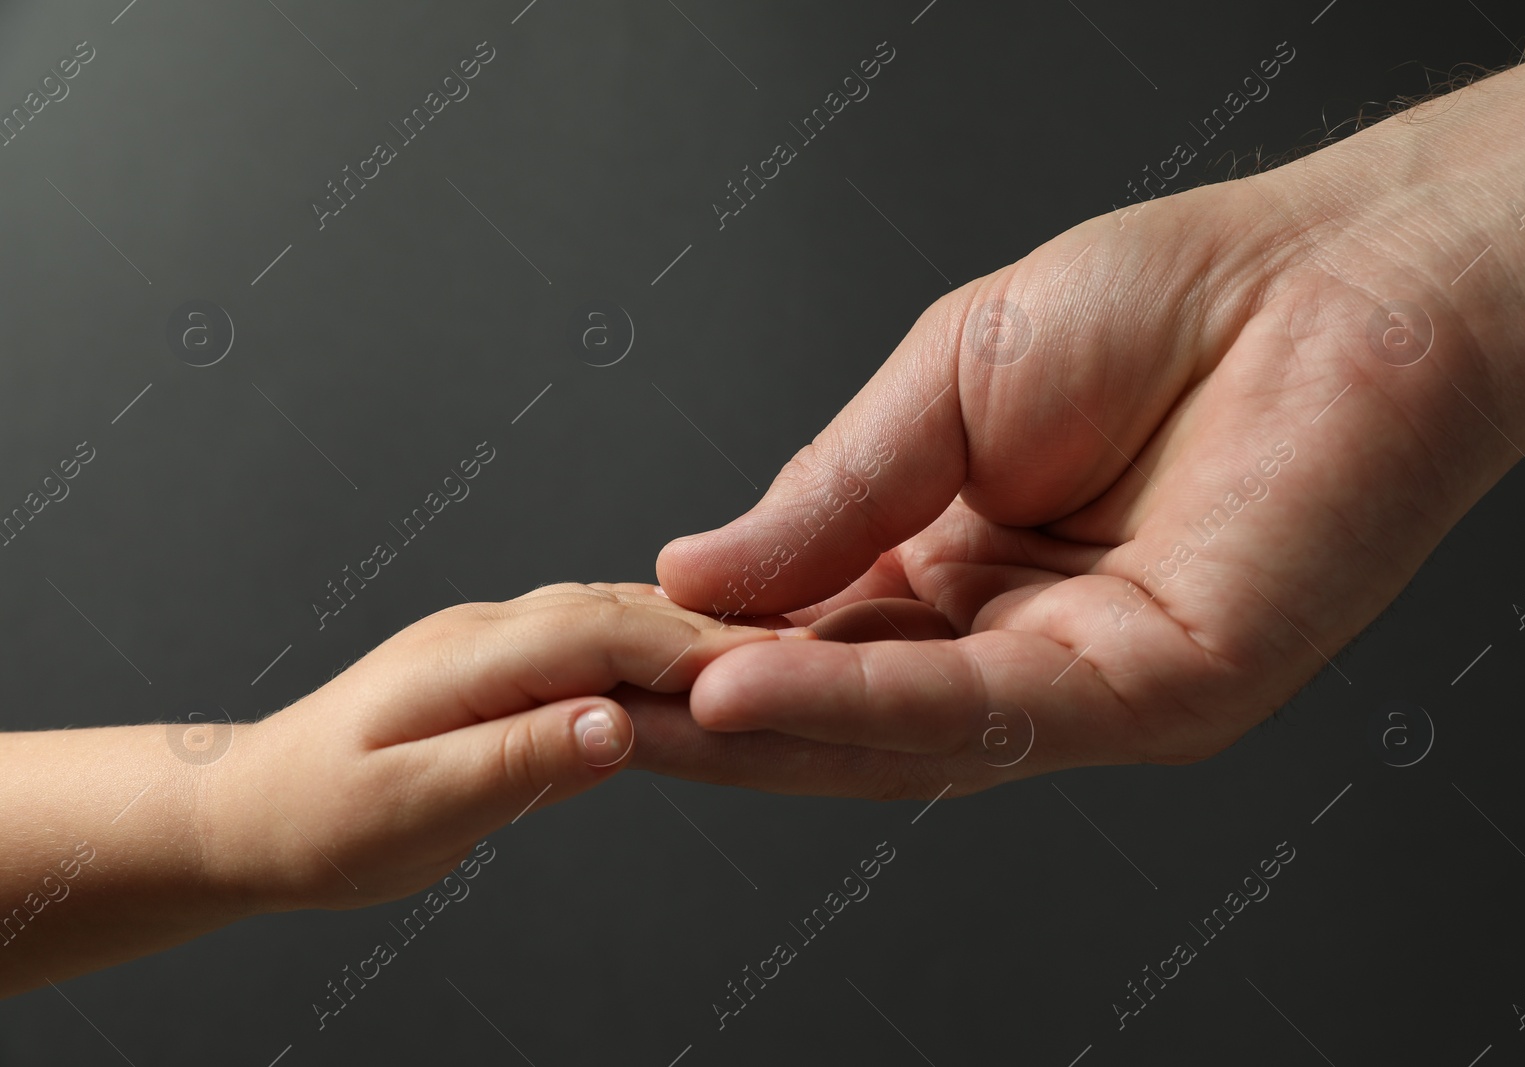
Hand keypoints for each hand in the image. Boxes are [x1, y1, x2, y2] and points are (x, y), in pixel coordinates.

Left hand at [0, 582, 789, 994]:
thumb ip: (514, 762)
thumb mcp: (407, 810)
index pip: (609, 629)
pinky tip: (704, 676)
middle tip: (819, 657)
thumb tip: (618, 724)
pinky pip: (602, 644)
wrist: (245, 811)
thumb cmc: (313, 821)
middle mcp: (492, 630)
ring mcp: (500, 641)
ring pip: (623, 620)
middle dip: (725, 632)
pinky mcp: (507, 665)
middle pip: (631, 610)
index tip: (784, 670)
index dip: (702, 648)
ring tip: (786, 663)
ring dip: (702, 637)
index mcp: (470, 656)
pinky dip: (663, 656)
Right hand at [640, 30, 1524, 798]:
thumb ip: (829, 494)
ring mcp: (1087, 681)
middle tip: (587, 706)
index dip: (711, 644)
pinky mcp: (1155, 696)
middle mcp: (1019, 640)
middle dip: (713, 714)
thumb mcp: (942, 384)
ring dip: (764, 729)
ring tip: (639, 711)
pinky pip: (983, 712)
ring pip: (898, 735)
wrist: (1329, 279)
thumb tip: (691, 578)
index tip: (602, 642)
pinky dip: (858, 705)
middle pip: (842, 710)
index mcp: (964, 563)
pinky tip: (750, 690)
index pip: (813, 635)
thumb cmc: (1162, 303)